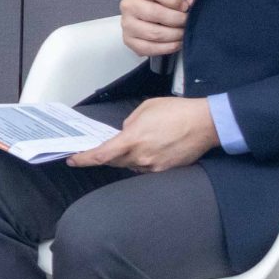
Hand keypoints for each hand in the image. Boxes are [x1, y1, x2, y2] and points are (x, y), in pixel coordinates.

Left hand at [68, 96, 218, 172]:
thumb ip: (129, 123)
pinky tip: (148, 149)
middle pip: (114, 162)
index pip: (102, 155)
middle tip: (101, 149)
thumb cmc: (176, 111)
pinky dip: (141, 160)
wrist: (205, 123)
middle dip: (106, 156)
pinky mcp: (167, 170)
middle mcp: (142, 156)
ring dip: (125, 158)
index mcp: (132, 139)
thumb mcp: (145, 109)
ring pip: (130, 165)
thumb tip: (125, 133)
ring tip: (133, 143)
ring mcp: (155, 165)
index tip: (73, 159)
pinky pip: (146, 168)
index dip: (85, 159)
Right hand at [120, 0, 198, 57]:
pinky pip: (148, 48)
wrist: (153, 13)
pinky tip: (176, 43)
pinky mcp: (128, 40)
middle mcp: (128, 4)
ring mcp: (126, 23)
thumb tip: (192, 2)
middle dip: (177, 20)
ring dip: (175, 35)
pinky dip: (167, 48)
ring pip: (153, 33)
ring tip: (184, 33)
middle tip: (187, 22)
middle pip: (154, 13)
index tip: (186, 7)